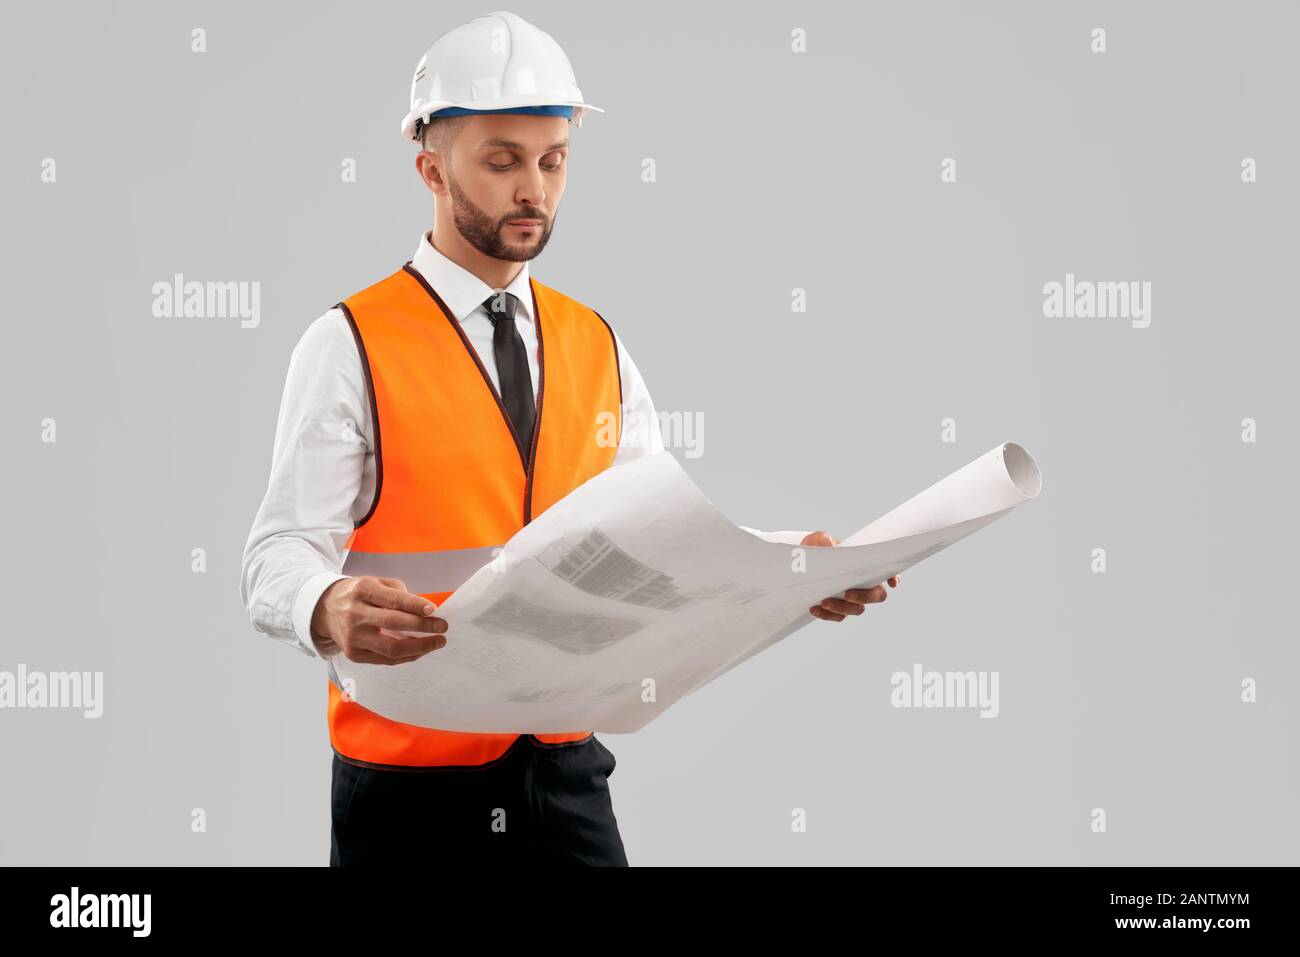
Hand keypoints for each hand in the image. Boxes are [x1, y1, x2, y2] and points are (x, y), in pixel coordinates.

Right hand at [311, 576, 448, 663]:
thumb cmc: (358, 594)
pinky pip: (386, 659)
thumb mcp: (374, 582)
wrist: (324, 610)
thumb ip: (398, 593)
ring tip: (437, 642)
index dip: (414, 605)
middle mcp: (356, 615)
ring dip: (419, 647)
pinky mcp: (354, 654)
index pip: (392, 600)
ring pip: (391, 648)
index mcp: (362, 591)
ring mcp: (354, 637)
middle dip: (423, 627)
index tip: (433, 610)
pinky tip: (421, 650)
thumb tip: (425, 611)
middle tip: (443, 627)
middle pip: (393, 624)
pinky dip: (407, 656)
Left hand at [799, 530, 899, 621]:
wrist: (802, 563)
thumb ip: (822, 539)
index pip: (887, 572)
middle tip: (847, 594)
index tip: (891, 583)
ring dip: (842, 608)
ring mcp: (852, 598)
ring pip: (857, 609)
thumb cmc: (817, 547)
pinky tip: (815, 609)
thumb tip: (828, 544)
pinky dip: (827, 615)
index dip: (894, 577)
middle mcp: (863, 584)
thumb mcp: (817, 540)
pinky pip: (838, 616)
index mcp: (865, 565)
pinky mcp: (838, 608)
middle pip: (878, 596)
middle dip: (865, 597)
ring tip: (824, 602)